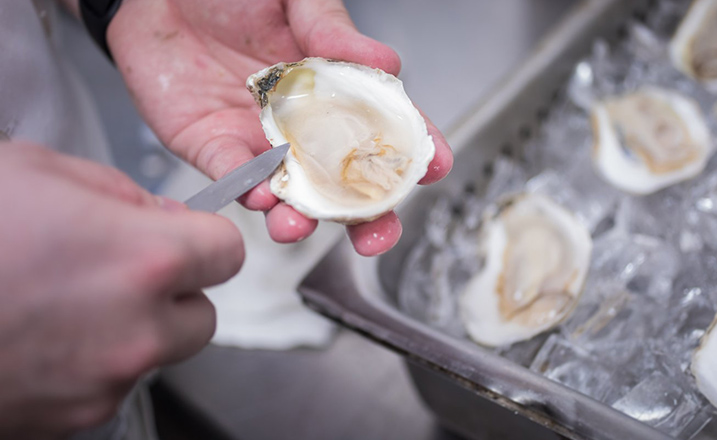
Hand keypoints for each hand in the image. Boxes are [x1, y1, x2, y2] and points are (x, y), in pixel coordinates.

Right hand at [0, 142, 243, 437]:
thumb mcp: (39, 171)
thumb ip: (121, 195)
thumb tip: (160, 219)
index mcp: (144, 261)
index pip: (227, 254)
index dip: (204, 239)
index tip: (185, 236)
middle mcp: (135, 333)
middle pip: (201, 315)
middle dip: (174, 291)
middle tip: (122, 269)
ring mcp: (101, 385)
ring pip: (156, 353)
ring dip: (133, 327)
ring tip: (67, 300)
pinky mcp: (67, 420)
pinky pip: (107, 385)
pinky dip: (91, 362)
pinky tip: (41, 334)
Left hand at [106, 0, 452, 255]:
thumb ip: (332, 27)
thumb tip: (386, 59)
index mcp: (333, 89)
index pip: (383, 126)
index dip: (413, 150)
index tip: (435, 168)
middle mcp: (302, 126)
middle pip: (344, 182)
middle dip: (364, 216)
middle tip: (376, 236)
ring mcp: (260, 142)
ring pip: (290, 195)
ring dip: (300, 218)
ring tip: (299, 226)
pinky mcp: (213, 148)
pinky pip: (234, 178)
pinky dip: (248, 190)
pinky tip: (259, 195)